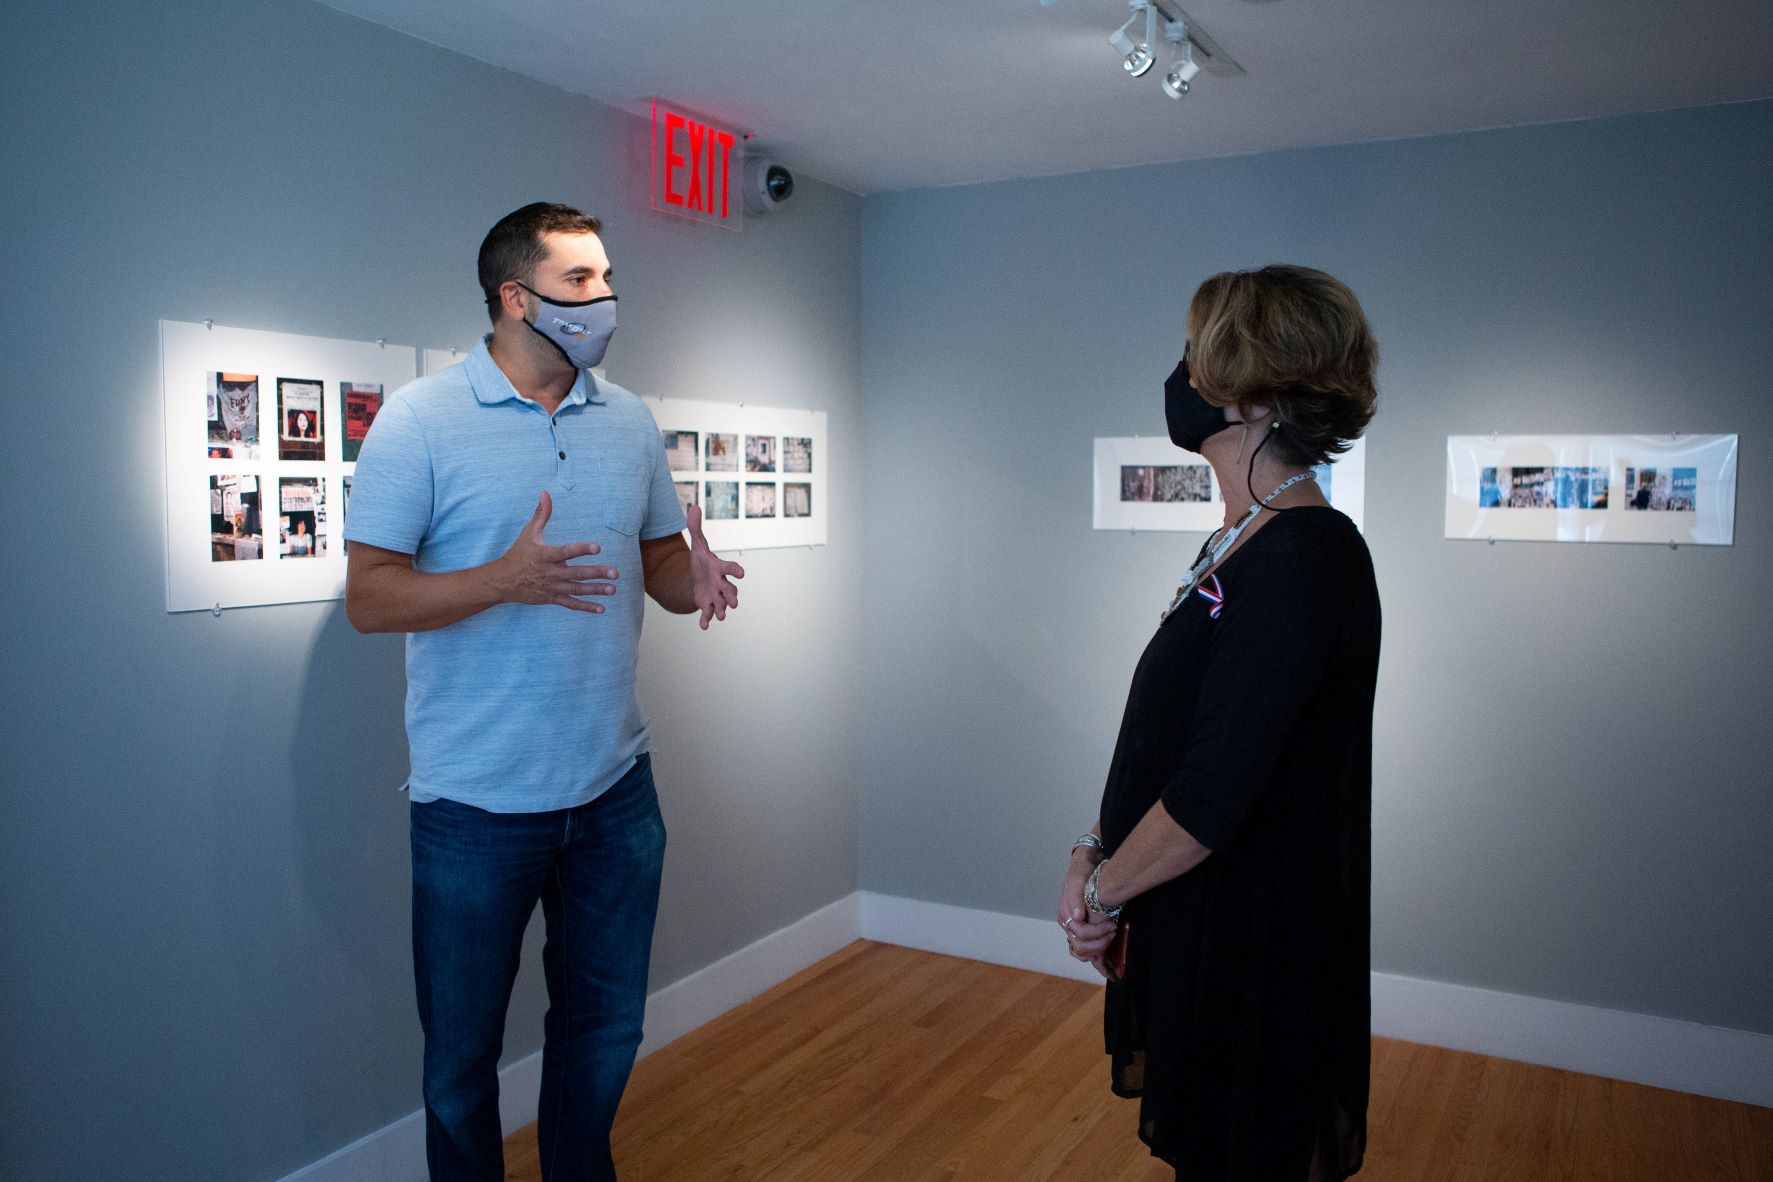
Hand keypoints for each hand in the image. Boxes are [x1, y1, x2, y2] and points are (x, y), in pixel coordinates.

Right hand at [491, 491, 618, 612]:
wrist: (502, 582)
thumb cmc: (518, 554)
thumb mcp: (528, 533)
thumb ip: (541, 514)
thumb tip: (545, 493)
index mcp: (545, 555)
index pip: (565, 552)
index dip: (581, 550)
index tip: (598, 547)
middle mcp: (549, 573)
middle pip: (576, 573)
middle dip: (596, 573)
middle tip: (615, 573)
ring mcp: (551, 587)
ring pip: (576, 589)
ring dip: (595, 590)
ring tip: (613, 588)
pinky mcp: (551, 598)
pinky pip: (571, 604)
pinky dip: (586, 607)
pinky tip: (601, 608)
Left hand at [685, 504, 744, 628]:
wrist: (698, 578)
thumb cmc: (702, 560)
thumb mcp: (697, 544)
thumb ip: (696, 527)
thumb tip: (693, 506)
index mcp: (720, 568)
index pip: (730, 568)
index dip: (735, 570)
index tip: (742, 573)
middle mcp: (721, 583)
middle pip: (730, 589)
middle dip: (732, 596)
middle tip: (735, 603)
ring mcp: (716, 595)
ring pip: (722, 604)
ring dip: (722, 610)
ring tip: (721, 617)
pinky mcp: (708, 605)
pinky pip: (709, 613)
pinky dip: (707, 620)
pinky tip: (704, 626)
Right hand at [1059, 848, 1115, 966]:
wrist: (1089, 861)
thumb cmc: (1085, 867)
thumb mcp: (1080, 874)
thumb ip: (1076, 894)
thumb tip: (1077, 917)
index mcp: (1065, 913)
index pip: (1080, 934)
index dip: (1097, 933)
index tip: (1114, 926)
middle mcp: (1068, 923)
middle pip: (1080, 948)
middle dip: (1100, 945)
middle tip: (1115, 932)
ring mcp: (1074, 928)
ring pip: (1081, 953)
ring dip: (1098, 954)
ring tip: (1113, 946)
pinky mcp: (1084, 929)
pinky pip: (1086, 951)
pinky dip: (1097, 960)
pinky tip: (1110, 968)